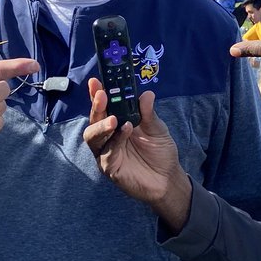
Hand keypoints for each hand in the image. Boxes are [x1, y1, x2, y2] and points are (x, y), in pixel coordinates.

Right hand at [83, 83, 192, 228]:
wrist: (167, 178)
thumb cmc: (160, 152)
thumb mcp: (158, 129)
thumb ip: (149, 113)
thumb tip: (146, 94)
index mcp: (117, 123)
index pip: (104, 107)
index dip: (97, 94)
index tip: (95, 82)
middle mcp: (108, 136)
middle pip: (94, 119)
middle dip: (96, 107)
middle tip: (102, 96)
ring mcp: (106, 152)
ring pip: (92, 137)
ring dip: (101, 125)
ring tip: (113, 119)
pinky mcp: (109, 167)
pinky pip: (107, 153)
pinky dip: (115, 141)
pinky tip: (126, 131)